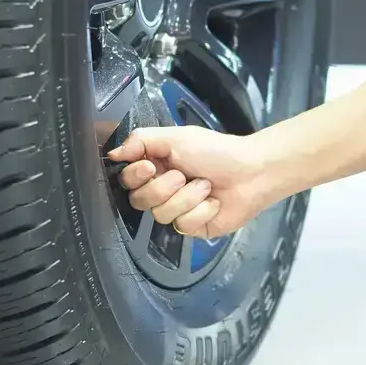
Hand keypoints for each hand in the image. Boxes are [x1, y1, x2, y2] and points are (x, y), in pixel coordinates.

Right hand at [107, 126, 276, 238]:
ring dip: (187, 197)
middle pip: (139, 201)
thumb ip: (141, 140)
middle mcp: (163, 190)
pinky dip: (202, 211)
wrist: (252, 172)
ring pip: (161, 214)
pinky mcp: (193, 227)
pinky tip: (214, 202)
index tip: (149, 167)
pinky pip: (184, 225)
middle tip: (183, 175)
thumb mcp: (176, 137)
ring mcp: (177, 210)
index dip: (135, 176)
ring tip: (205, 186)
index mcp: (156, 166)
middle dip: (163, 188)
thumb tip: (114, 153)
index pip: (127, 179)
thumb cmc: (217, 152)